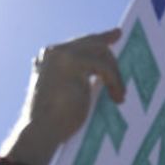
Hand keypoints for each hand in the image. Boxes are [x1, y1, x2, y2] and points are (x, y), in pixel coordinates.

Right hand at [0, 29, 123, 164]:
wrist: (41, 130)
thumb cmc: (54, 121)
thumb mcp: (69, 93)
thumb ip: (81, 78)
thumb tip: (102, 77)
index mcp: (48, 59)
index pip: (80, 44)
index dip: (100, 39)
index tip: (116, 34)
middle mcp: (53, 52)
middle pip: (92, 43)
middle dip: (112, 56)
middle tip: (124, 75)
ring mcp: (62, 55)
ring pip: (101, 53)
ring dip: (115, 76)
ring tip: (119, 96)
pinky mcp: (72, 61)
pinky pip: (104, 66)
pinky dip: (114, 81)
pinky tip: (116, 96)